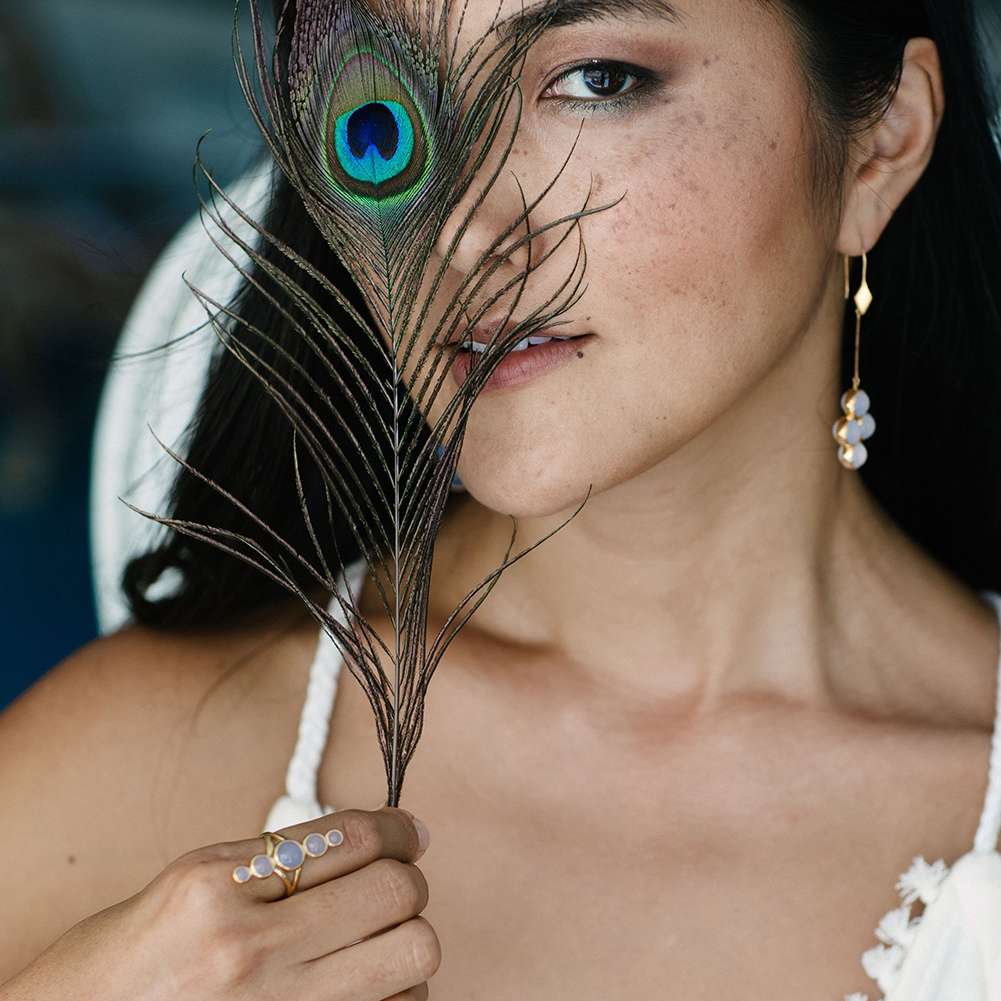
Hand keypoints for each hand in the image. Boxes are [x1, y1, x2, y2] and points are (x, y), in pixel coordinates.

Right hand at [1, 806, 437, 1000]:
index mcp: (215, 886)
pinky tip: (364, 990)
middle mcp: (246, 950)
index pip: (353, 838)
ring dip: (405, 942)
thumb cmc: (123, 964)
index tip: (410, 834)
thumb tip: (370, 839)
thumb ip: (274, 860)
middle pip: (395, 893)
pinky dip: (395, 996)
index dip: (398, 830)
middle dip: (407, 882)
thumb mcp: (186, 885)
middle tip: (394, 885)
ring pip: (412, 956)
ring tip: (375, 943)